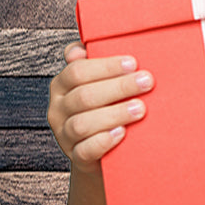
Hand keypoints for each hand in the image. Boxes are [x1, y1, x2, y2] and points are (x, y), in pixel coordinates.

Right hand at [47, 41, 153, 174]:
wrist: (104, 150)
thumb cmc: (106, 104)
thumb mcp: (101, 80)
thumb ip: (96, 59)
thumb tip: (82, 47)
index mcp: (61, 85)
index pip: (77, 71)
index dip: (106, 66)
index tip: (133, 63)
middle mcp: (58, 109)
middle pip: (83, 96)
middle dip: (119, 87)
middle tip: (147, 82)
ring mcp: (64, 135)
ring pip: (82, 124)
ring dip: (114, 114)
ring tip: (140, 108)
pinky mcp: (75, 157)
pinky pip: (85, 151)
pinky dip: (103, 141)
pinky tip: (122, 133)